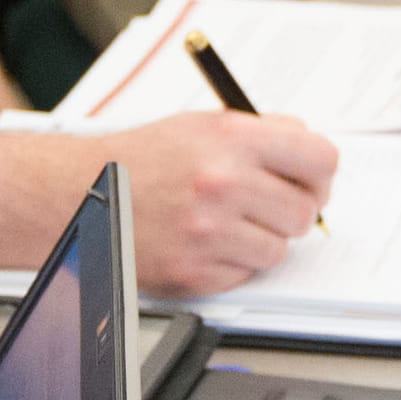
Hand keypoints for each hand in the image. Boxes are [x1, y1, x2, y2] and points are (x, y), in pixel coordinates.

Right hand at [110, 111, 341, 295]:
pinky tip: (204, 242)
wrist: (80, 193)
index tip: (310, 180)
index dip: (319, 173)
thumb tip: (311, 153)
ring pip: (280, 249)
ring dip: (260, 240)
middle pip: (306, 211)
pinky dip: (233, 263)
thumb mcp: (202, 125)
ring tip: (225, 223)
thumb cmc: (142, 160)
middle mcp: (223, 183)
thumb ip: (262, 134)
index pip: (320, 159)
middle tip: (263, 205)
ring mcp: (209, 231)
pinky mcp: (195, 271)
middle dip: (290, 211)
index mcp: (231, 138)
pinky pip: (246, 274)